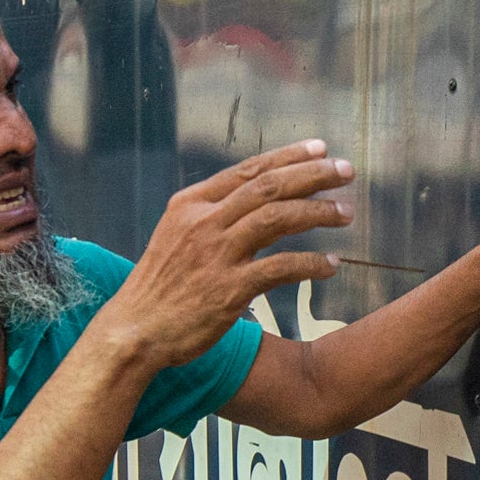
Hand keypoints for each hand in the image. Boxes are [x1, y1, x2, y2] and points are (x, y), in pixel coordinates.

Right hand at [92, 141, 353, 369]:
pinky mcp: (228, 290)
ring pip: (277, 218)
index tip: (321, 149)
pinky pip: (280, 268)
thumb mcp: (177, 235)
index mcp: (191, 204)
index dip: (288, 157)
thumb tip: (255, 195)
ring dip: (317, 212)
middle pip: (268, 186)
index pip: (248, 170)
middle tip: (346, 171)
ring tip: (346, 212)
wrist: (134, 331)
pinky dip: (310, 264)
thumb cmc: (160, 285)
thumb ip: (212, 214)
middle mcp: (203, 223)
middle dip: (312, 175)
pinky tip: (332, 265)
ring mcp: (216, 255)